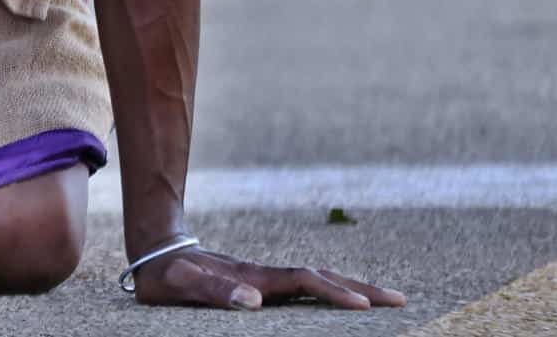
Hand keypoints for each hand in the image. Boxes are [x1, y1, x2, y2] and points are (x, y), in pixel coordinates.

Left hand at [131, 245, 405, 310]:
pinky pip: (307, 289)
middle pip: (324, 278)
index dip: (335, 293)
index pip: (305, 283)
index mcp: (254, 278)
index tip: (364, 305)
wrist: (157, 252)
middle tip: (399, 300)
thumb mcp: (181, 285)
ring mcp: (267, 279)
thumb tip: (255, 303)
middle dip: (362, 288)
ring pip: (319, 281)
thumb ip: (214, 291)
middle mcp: (267, 277)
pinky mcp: (263, 285)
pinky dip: (333, 292)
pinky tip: (344, 301)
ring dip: (353, 287)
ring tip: (386, 299)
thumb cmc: (166, 275)